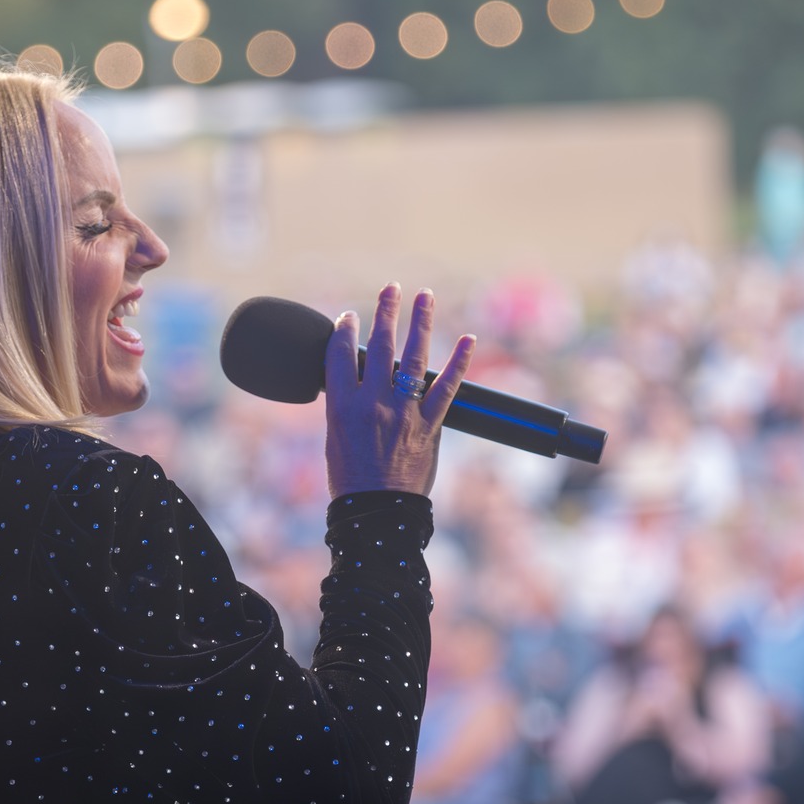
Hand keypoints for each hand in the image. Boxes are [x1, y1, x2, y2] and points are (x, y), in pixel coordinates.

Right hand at [324, 283, 473, 497]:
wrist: (376, 514)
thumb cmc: (350, 480)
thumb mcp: (334, 437)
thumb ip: (346, 404)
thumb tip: (357, 380)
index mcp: (342, 406)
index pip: (341, 354)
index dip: (345, 330)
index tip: (349, 316)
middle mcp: (373, 404)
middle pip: (380, 346)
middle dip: (385, 312)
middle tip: (391, 288)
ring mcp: (404, 413)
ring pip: (415, 358)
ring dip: (421, 323)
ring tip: (424, 297)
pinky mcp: (429, 427)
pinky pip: (447, 389)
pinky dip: (460, 364)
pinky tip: (469, 340)